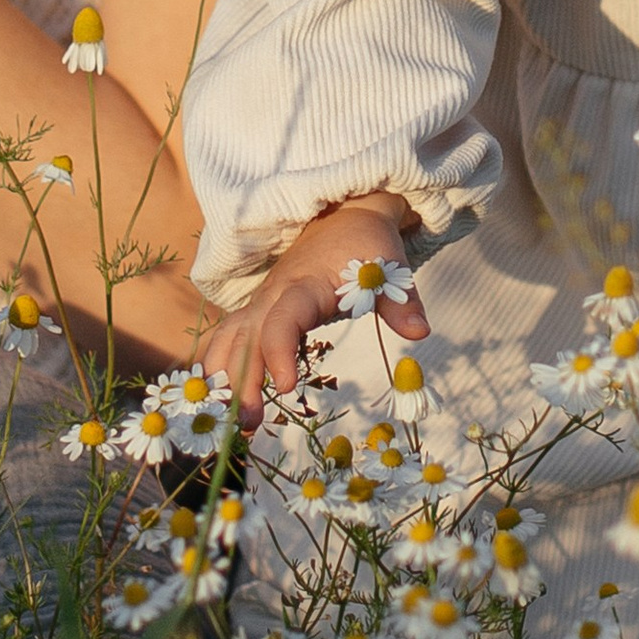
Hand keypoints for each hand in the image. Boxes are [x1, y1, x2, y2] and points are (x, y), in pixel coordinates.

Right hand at [196, 197, 427, 428]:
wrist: (345, 214)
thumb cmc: (367, 244)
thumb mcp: (388, 270)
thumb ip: (401, 303)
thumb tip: (420, 332)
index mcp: (304, 285)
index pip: (282, 320)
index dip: (279, 352)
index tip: (286, 387)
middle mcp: (273, 295)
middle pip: (245, 338)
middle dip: (241, 381)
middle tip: (249, 424)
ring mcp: (261, 303)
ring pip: (227, 338)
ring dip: (223, 378)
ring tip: (235, 423)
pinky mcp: (259, 311)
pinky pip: (228, 338)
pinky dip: (218, 367)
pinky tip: (220, 402)